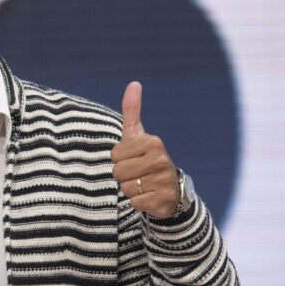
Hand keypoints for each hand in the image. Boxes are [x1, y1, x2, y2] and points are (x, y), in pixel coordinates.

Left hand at [111, 81, 179, 217]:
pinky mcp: (163, 200)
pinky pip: (135, 202)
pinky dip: (138, 202)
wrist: (170, 190)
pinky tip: (149, 196)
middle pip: (118, 172)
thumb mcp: (138, 135)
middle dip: (123, 176)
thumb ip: (132, 111)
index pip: (115, 154)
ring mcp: (164, 180)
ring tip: (143, 184)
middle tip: (138, 174)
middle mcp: (161, 160)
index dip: (119, 159)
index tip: (133, 158)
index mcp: (153, 142)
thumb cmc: (146, 159)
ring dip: (130, 189)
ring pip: (125, 188)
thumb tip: (133, 83)